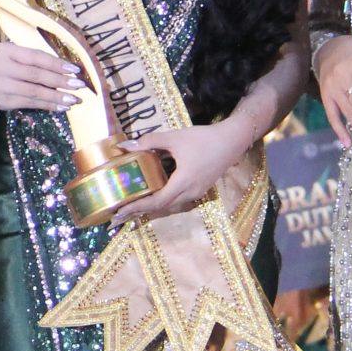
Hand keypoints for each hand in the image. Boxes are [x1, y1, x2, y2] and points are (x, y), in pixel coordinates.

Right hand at [0, 43, 83, 111]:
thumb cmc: (8, 63)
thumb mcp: (16, 54)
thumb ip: (36, 59)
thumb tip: (69, 70)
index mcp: (6, 50)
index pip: (35, 57)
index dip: (56, 63)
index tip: (75, 69)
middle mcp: (0, 67)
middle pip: (36, 75)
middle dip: (60, 81)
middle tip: (79, 86)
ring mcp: (1, 86)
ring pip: (34, 92)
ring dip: (57, 97)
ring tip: (74, 99)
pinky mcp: (4, 102)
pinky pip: (31, 103)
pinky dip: (48, 105)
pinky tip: (62, 106)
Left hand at [109, 121, 256, 221]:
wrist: (232, 140)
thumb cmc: (203, 139)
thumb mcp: (174, 138)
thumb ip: (149, 141)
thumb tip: (125, 145)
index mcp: (183, 183)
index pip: (156, 202)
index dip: (137, 207)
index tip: (120, 211)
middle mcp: (190, 193)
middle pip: (162, 207)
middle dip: (140, 210)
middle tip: (120, 212)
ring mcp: (197, 193)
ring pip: (171, 204)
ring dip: (152, 206)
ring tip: (132, 205)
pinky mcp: (200, 189)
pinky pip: (178, 199)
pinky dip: (163, 199)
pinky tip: (153, 193)